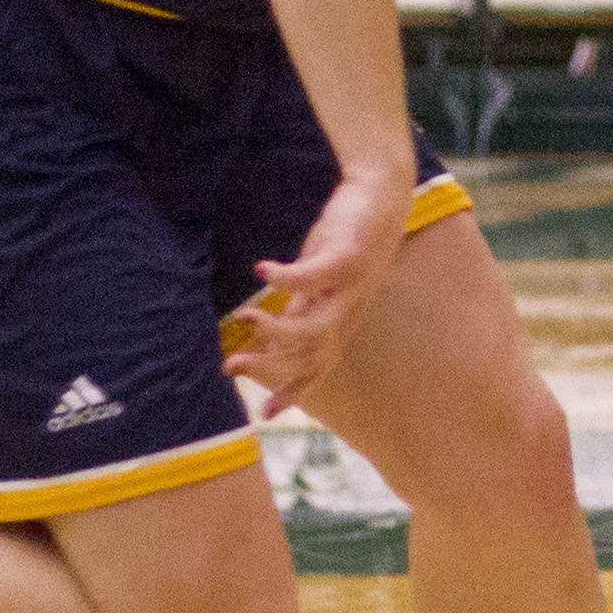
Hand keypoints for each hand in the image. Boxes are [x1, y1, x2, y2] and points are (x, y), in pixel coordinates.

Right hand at [223, 160, 413, 406]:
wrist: (382, 198)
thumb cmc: (345, 243)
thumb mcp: (318, 286)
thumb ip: (296, 313)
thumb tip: (265, 341)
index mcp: (340, 321)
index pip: (318, 368)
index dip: (293, 392)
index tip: (263, 415)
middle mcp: (348, 310)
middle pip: (312, 356)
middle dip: (271, 367)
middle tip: (231, 365)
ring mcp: (351, 287)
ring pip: (318, 329)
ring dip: (278, 331)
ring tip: (245, 319)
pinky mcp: (348, 256)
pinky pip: (316, 276)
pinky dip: (287, 278)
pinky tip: (261, 271)